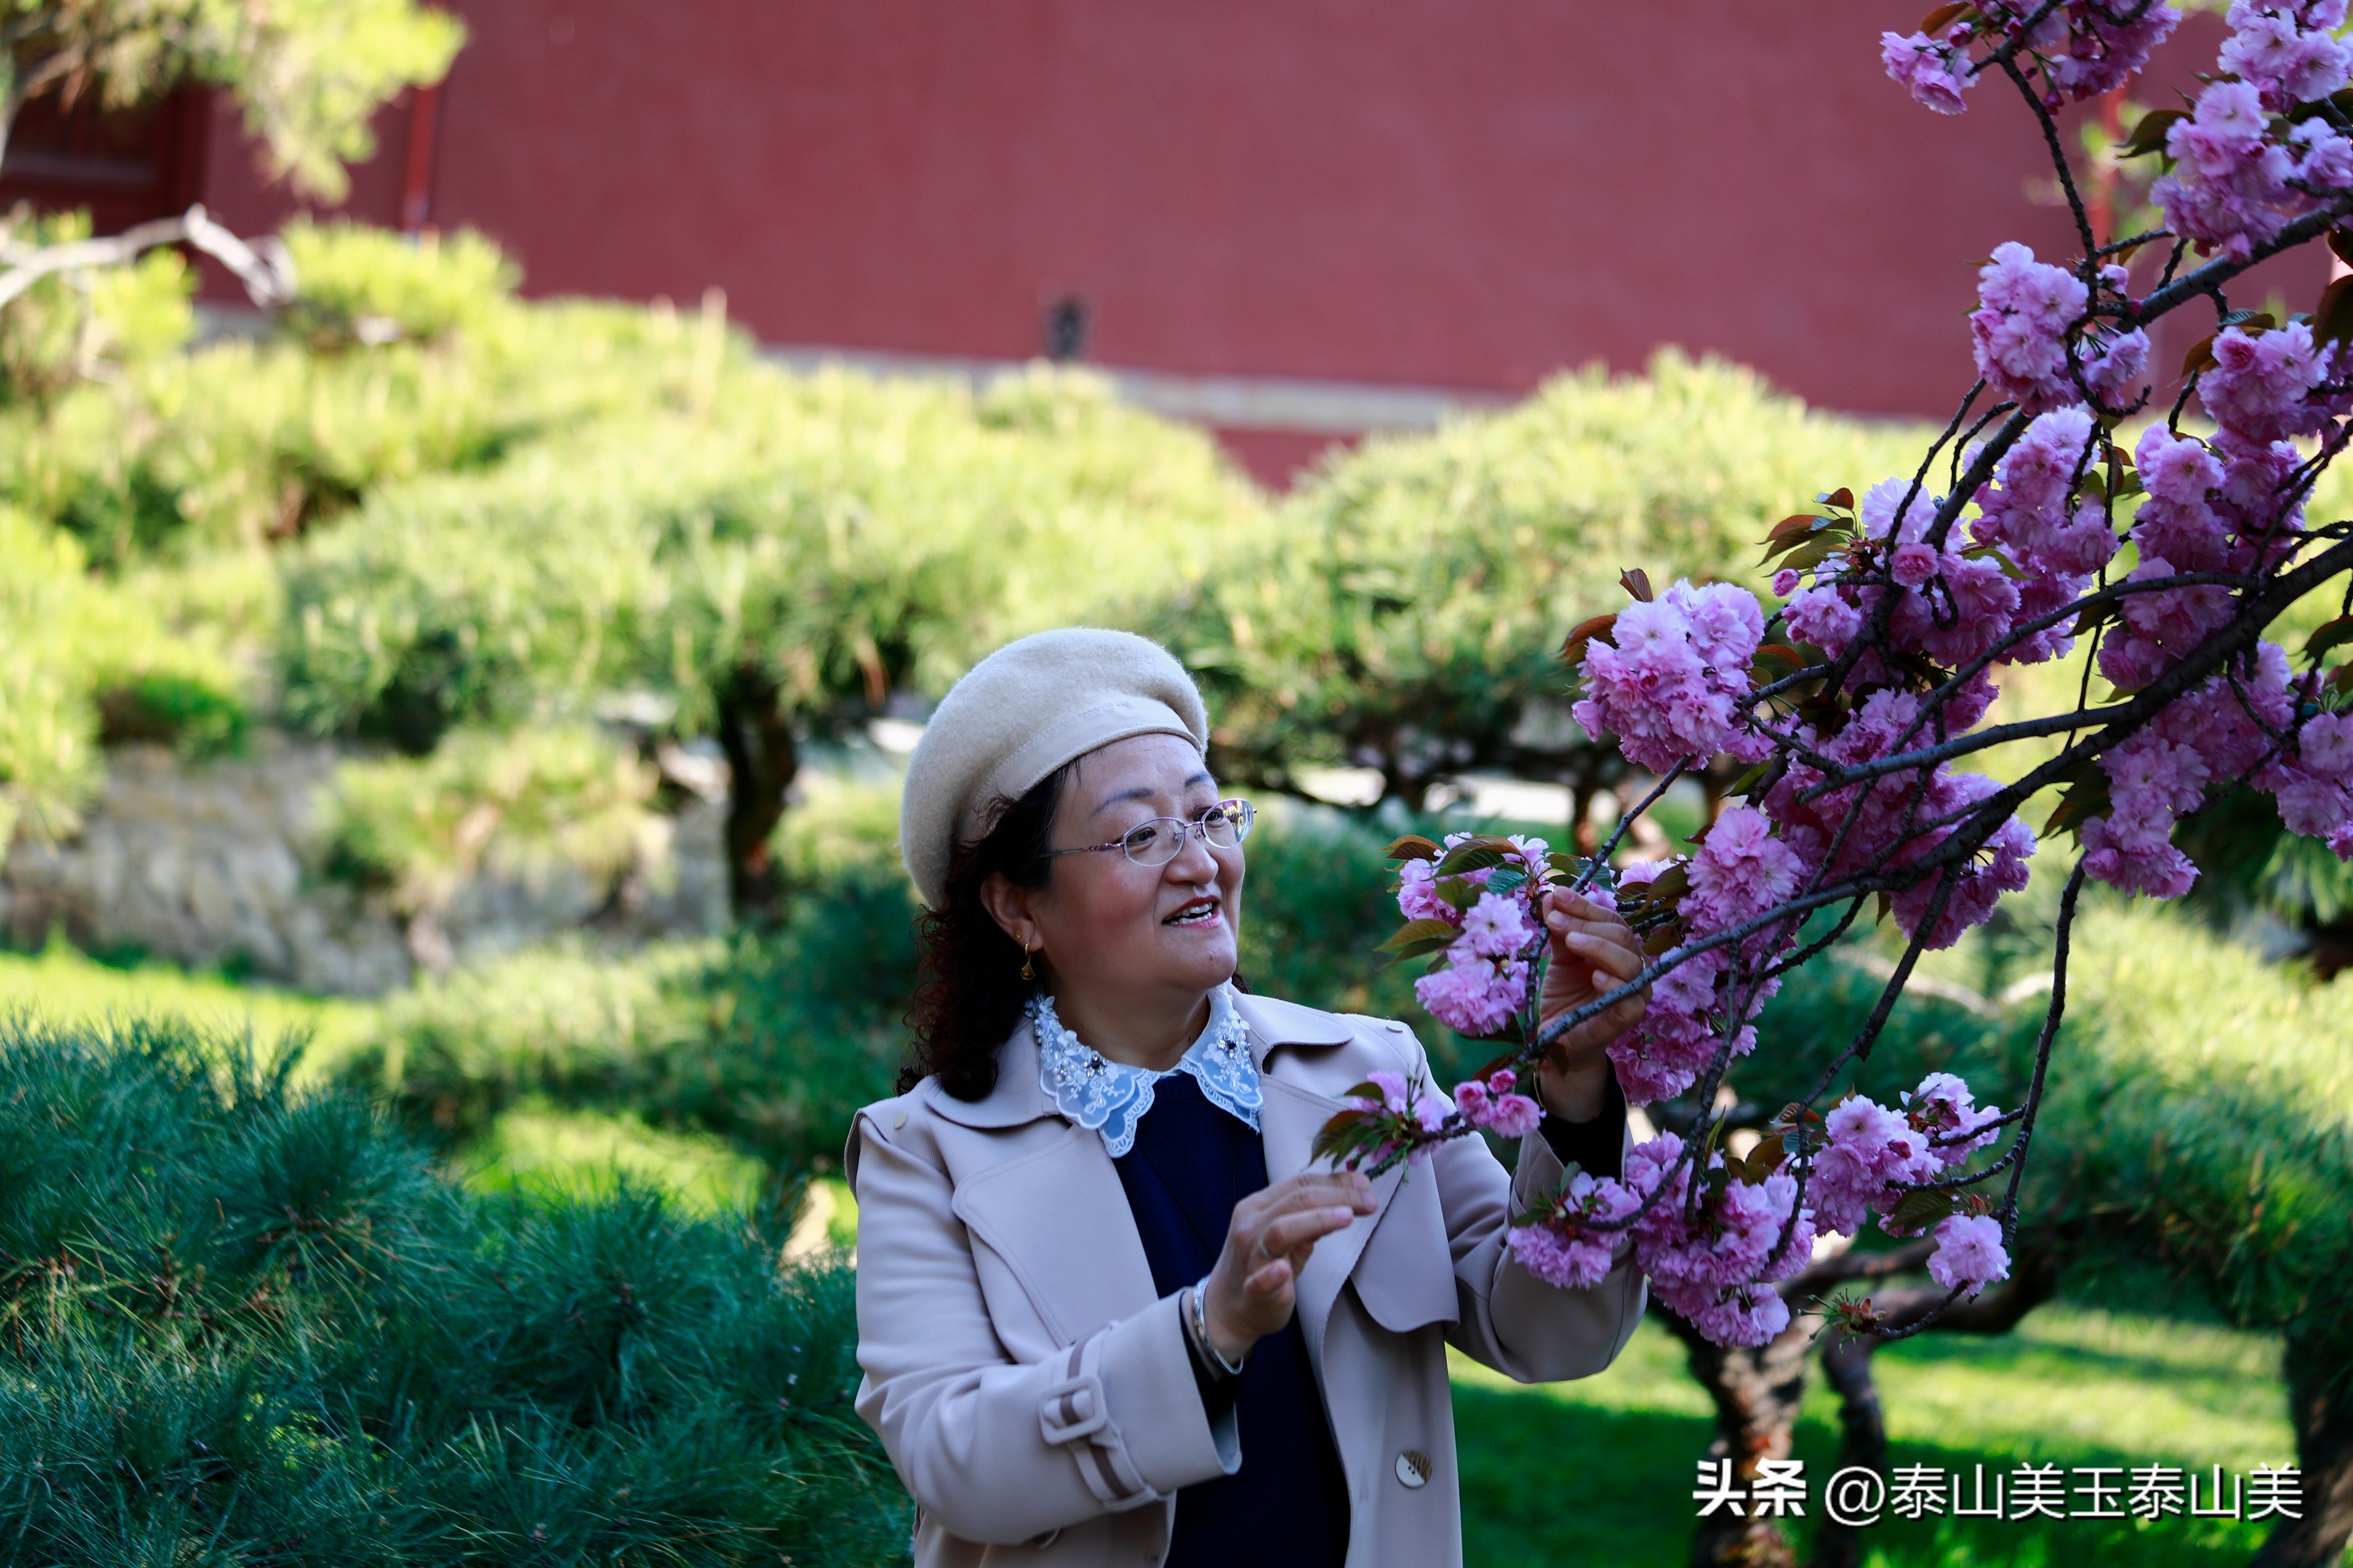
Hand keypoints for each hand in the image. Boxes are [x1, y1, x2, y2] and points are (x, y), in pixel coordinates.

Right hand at [1199, 1170, 1377, 1363]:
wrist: (1226, 1309)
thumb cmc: (1260, 1267)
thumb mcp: (1286, 1235)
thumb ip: (1310, 1216)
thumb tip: (1349, 1196)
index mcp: (1259, 1206)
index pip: (1300, 1184)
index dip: (1335, 1182)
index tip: (1364, 1185)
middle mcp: (1251, 1225)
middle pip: (1297, 1201)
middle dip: (1338, 1197)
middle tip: (1369, 1201)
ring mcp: (1250, 1257)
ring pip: (1281, 1231)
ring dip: (1316, 1221)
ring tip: (1347, 1217)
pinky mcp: (1252, 1291)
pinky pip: (1259, 1281)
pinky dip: (1271, 1276)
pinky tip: (1283, 1271)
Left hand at [1533, 886, 1648, 1117]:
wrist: (1558, 1037)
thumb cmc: (1566, 995)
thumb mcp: (1559, 958)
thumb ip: (1559, 931)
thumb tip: (1551, 895)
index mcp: (1618, 948)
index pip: (1609, 919)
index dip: (1585, 906)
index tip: (1557, 895)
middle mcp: (1632, 967)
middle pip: (1620, 935)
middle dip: (1585, 922)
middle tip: (1554, 919)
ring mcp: (1634, 993)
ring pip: (1630, 963)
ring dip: (1599, 947)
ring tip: (1571, 940)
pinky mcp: (1628, 1019)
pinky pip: (1631, 999)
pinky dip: (1614, 984)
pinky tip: (1594, 975)